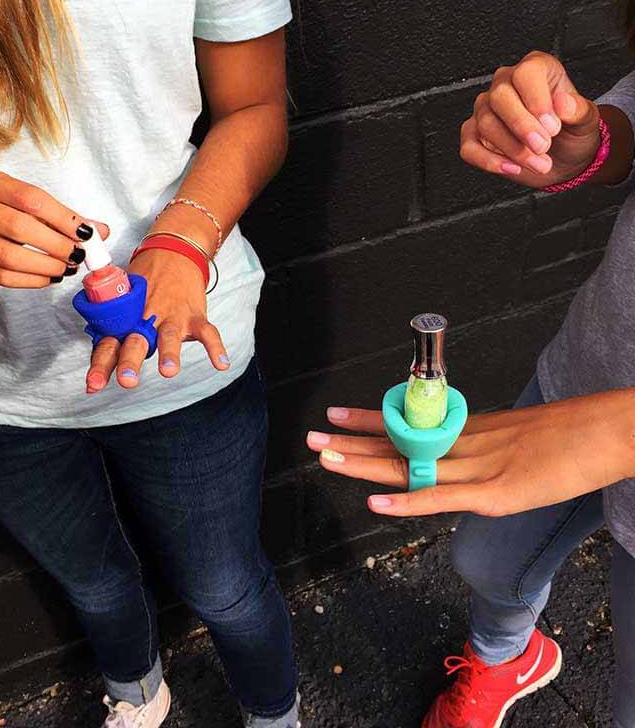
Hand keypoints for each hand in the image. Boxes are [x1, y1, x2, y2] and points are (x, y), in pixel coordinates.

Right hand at [0, 169, 107, 287]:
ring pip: (10, 257)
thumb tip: (100, 232)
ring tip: (66, 268)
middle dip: (56, 245)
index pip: (31, 199)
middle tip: (77, 255)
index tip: (87, 233)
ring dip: (46, 266)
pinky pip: (2, 277)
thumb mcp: (20, 203)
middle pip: (20, 228)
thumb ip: (60, 216)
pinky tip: (49, 278)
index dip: (63, 218)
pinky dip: (32, 280)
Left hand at [85, 249, 229, 391]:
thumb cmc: (144, 283)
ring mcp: (173, 316)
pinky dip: (215, 347)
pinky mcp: (194, 314)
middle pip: (137, 342)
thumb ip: (112, 333)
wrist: (173, 252)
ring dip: (169, 353)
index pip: (109, 344)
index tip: (93, 385)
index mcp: (125, 318)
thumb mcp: (122, 301)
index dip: (100, 365)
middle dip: (131, 361)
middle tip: (127, 380)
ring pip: (169, 336)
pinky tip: (221, 364)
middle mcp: (147, 318)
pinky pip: (207, 332)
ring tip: (168, 371)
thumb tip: (92, 376)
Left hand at [307, 389, 634, 518]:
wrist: (608, 432)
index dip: (369, 420)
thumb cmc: (567, 435)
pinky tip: (375, 502)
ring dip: (363, 464)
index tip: (336, 416)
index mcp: (467, 431)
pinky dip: (407, 501)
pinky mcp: (495, 493)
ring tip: (326, 458)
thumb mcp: (514, 439)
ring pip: (410, 466)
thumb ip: (481, 450)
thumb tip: (455, 458)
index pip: (408, 424)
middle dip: (351, 442)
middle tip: (312, 438)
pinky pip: (442, 497)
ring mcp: (477, 468)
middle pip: (398, 444)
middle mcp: (463, 444)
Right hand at [461, 51, 600, 186]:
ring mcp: (485, 110)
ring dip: (513, 149)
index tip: (552, 126)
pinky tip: (512, 167)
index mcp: (534, 70)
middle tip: (543, 147)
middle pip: (499, 98)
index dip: (536, 101)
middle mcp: (505, 85)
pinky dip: (489, 161)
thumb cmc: (571, 132)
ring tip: (538, 162)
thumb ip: (578, 109)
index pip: (525, 74)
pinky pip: (469, 147)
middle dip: (522, 127)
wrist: (563, 159)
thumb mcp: (586, 120)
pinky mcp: (473, 135)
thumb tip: (562, 103)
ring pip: (486, 124)